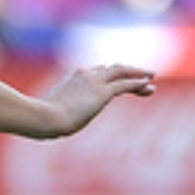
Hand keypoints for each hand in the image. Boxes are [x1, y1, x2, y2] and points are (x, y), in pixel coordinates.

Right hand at [40, 63, 154, 137]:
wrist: (44, 118)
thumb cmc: (43, 120)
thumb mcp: (50, 113)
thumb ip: (56, 112)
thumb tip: (49, 125)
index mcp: (73, 78)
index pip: (96, 71)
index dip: (110, 75)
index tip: (119, 80)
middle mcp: (86, 74)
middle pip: (112, 69)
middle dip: (127, 71)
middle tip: (141, 75)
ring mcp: (95, 82)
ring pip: (122, 72)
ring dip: (138, 73)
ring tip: (151, 76)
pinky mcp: (102, 92)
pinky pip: (126, 85)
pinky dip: (138, 83)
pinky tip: (149, 85)